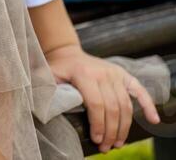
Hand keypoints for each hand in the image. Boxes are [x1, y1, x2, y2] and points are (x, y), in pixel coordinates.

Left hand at [44, 44, 160, 150]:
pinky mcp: (123, 74)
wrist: (66, 52)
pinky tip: (153, 120)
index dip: (98, 125)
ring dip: (124, 127)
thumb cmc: (56, 69)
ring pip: (125, 104)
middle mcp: (102, 73)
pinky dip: (148, 105)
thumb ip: (48, 92)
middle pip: (113, 108)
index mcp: (84, 74)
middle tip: (106, 147)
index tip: (96, 140)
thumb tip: (46, 110)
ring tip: (118, 142)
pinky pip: (139, 90)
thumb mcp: (47, 77)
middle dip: (111, 131)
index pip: (96, 104)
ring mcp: (114, 73)